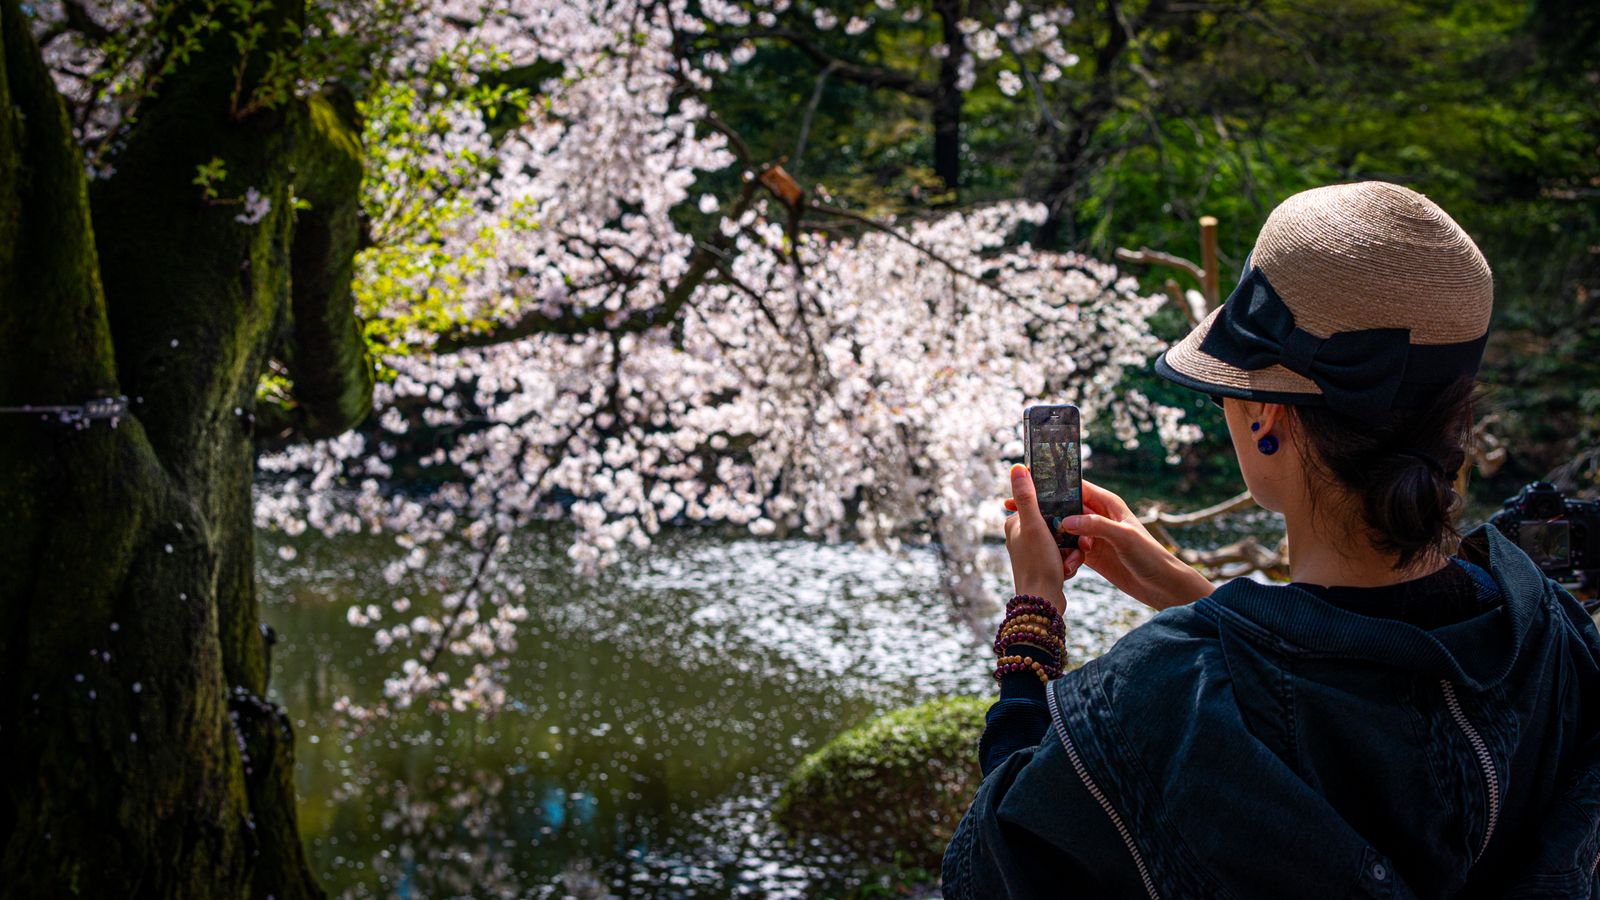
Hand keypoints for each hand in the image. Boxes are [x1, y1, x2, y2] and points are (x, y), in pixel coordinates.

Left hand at [1001, 464, 1072, 612]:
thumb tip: (1016, 467)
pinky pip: (1063, 555)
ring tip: (1067, 563)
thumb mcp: (1034, 525)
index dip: (1061, 511)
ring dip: (1071, 551)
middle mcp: (1021, 535)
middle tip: (1074, 547)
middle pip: (1056, 523)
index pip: (1043, 504)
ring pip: (1063, 540)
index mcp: (1015, 523)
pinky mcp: (1043, 565)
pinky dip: (1068, 562)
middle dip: (1069, 536)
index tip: (1070, 521)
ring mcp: (1032, 551)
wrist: (1042, 602)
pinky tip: (1066, 571)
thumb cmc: (1037, 564)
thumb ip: (1026, 496)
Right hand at [1005, 478, 1212, 610]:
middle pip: (1064, 506)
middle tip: (1013, 506)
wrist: (1163, 585)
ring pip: (1064, 528)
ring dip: (1049, 531)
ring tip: (1026, 532)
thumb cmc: (1150, 556)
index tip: (1028, 484)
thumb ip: (1096, 526)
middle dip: (1042, 507)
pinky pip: (1069, 547)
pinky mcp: (1092, 555)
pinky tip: (1045, 553)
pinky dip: (1058, 549)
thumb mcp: (1124, 537)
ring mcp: (1094, 536)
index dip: (1052, 486)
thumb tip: (1067, 520)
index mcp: (1108, 504)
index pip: (1076, 488)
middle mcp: (1099, 516)